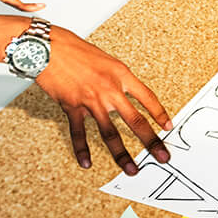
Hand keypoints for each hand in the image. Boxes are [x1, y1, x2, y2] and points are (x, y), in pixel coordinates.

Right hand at [37, 28, 173, 174]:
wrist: (50, 47)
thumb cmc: (76, 50)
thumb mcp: (107, 60)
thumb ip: (116, 80)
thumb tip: (122, 97)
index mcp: (122, 75)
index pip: (148, 98)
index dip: (160, 114)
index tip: (168, 127)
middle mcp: (110, 89)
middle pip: (135, 120)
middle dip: (151, 142)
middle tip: (163, 157)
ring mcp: (91, 100)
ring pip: (110, 133)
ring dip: (121, 154)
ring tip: (131, 169)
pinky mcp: (72, 107)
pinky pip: (79, 133)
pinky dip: (82, 149)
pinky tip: (87, 162)